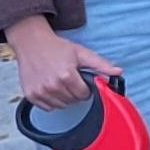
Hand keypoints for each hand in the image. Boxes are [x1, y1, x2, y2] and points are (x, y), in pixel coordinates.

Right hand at [7, 16, 122, 110]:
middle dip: (74, 92)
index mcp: (66, 76)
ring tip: (60, 82)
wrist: (31, 42)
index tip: (80, 80)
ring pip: (61, 106)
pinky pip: (47, 107)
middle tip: (69, 79)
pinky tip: (51, 87)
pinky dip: (51, 101)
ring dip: (64, 97)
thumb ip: (101, 65)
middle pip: (73, 101)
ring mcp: (40, 91)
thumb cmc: (56, 47)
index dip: (85, 88)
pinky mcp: (31, 95)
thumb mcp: (81, 53)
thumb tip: (118, 72)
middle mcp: (52, 85)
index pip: (84, 95)